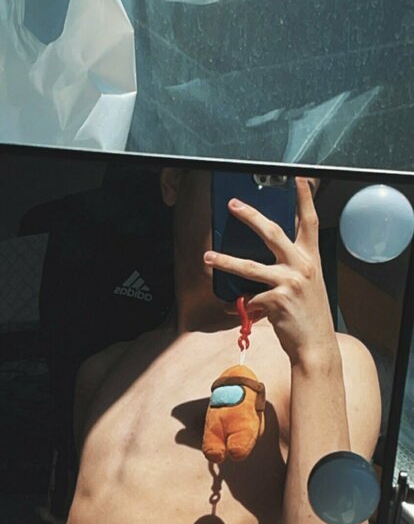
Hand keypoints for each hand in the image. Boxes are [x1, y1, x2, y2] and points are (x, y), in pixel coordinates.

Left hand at [204, 177, 336, 364]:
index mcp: (311, 258)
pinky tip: (233, 310)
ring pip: (249, 266)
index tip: (299, 178)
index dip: (305, 198)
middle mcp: (302, 265)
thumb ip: (291, 270)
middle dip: (250, 216)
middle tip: (232, 205)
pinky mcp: (276, 301)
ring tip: (207, 257)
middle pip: (272, 232)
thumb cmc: (309, 316)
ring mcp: (289, 282)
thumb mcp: (308, 285)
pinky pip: (248, 300)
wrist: (315, 346)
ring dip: (225, 261)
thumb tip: (265, 266)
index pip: (309, 221)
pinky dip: (238, 306)